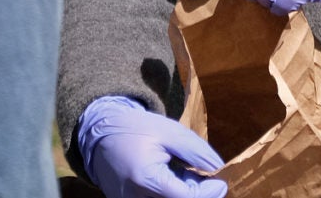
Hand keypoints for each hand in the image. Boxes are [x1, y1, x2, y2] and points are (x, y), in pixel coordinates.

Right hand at [78, 96, 227, 197]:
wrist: (100, 135)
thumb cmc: (135, 130)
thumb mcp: (169, 132)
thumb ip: (196, 151)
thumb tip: (217, 169)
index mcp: (146, 179)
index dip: (210, 193)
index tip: (220, 181)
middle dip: (197, 194)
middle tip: (201, 176)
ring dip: (183, 194)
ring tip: (181, 173)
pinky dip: (170, 195)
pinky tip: (169, 180)